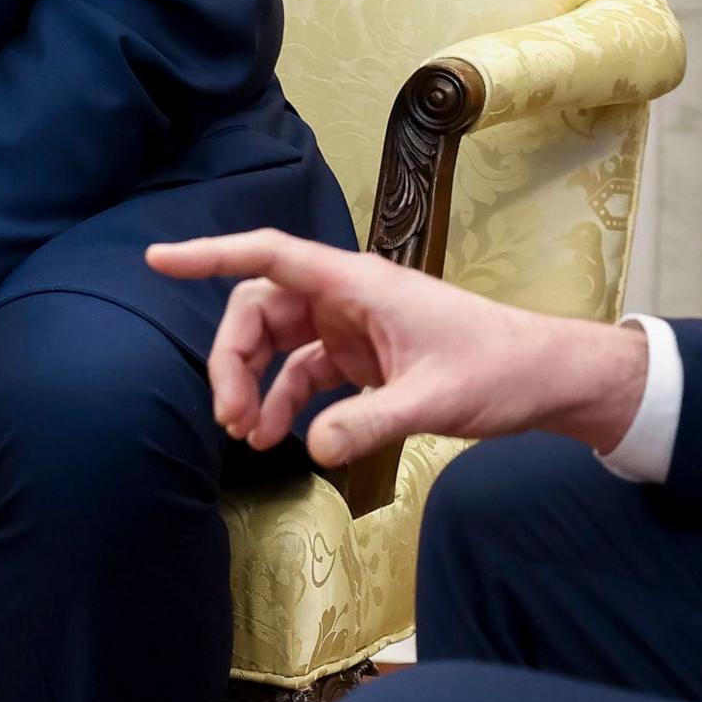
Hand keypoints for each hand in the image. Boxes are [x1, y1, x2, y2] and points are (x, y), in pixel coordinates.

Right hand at [143, 228, 651, 470]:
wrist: (543, 378)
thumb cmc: (498, 369)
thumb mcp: (435, 399)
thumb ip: (370, 422)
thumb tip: (311, 446)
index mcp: (358, 284)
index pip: (269, 256)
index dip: (209, 255)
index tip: (158, 261)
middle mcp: (346, 297)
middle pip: (260, 308)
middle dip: (233, 358)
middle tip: (228, 416)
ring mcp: (351, 326)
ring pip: (277, 343)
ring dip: (254, 385)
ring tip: (247, 435)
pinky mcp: (361, 357)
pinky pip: (304, 372)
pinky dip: (284, 402)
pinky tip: (279, 438)